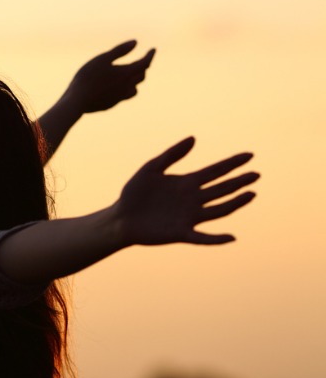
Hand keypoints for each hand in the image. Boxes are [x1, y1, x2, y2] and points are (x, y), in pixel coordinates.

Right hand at [65, 40, 155, 113]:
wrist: (77, 101)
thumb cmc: (88, 77)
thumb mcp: (103, 59)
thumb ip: (119, 50)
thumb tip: (135, 42)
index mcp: (126, 73)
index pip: (145, 63)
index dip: (150, 55)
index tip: (153, 49)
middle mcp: (127, 86)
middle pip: (141, 75)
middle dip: (143, 66)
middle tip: (141, 60)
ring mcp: (120, 97)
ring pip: (135, 88)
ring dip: (136, 79)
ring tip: (132, 74)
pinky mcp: (112, 103)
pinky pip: (125, 95)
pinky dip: (127, 88)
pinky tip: (119, 87)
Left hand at [115, 137, 258, 245]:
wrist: (120, 218)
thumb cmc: (134, 193)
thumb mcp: (151, 168)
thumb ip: (172, 155)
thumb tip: (194, 138)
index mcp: (186, 183)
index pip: (215, 171)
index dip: (232, 164)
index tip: (249, 155)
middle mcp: (192, 199)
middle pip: (222, 189)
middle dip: (239, 182)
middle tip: (256, 174)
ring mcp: (189, 216)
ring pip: (218, 210)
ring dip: (235, 203)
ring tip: (251, 194)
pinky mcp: (181, 233)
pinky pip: (202, 237)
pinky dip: (216, 239)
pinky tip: (231, 237)